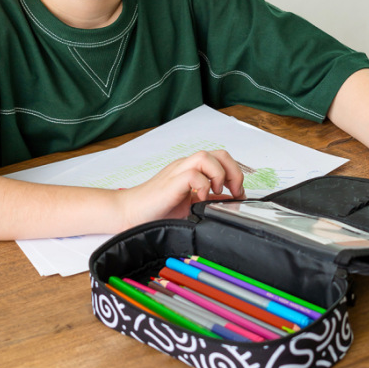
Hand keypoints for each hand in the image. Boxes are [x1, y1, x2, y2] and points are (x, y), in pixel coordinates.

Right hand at [120, 149, 244, 226]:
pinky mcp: (171, 182)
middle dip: (233, 171)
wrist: (130, 213)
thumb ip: (207, 200)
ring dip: (218, 175)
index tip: (239, 194)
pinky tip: (200, 200)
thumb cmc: (155, 210)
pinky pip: (193, 173)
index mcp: (191, 170)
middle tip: (234, 191)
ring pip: (206, 156)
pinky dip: (203, 186)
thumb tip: (228, 201)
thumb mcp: (189, 205)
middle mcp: (185, 166)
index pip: (220, 159)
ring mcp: (178, 172)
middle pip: (219, 154)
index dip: (235, 173)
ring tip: (216, 192)